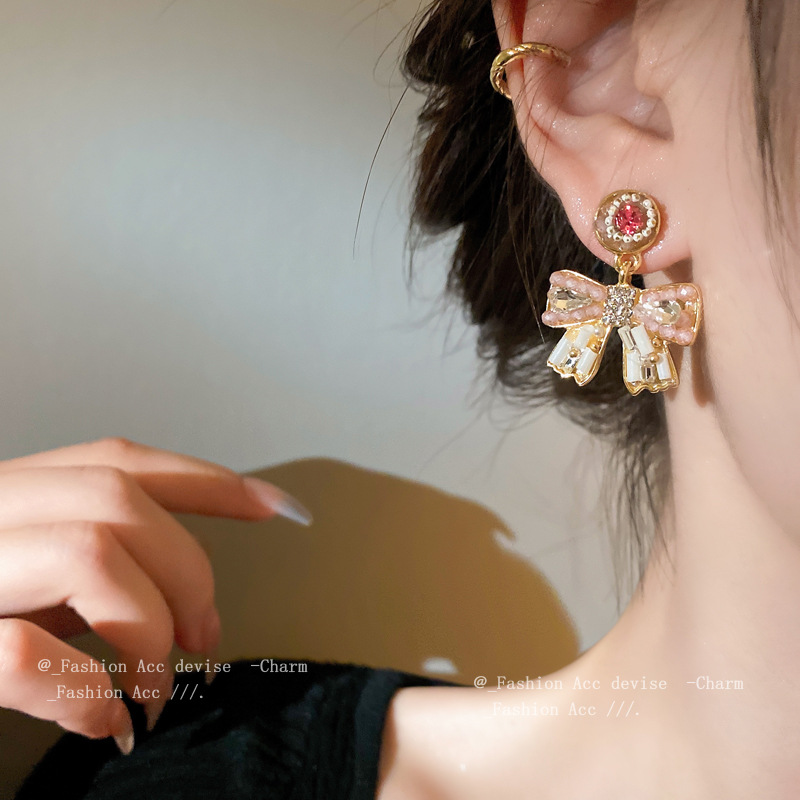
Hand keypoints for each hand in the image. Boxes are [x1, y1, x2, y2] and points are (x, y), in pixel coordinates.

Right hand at [0, 437, 310, 754]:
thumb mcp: (25, 575)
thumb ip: (92, 567)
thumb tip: (190, 604)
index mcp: (9, 493)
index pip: (123, 460)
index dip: (210, 478)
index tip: (280, 507)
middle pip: (120, 501)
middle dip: (188, 572)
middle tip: (205, 639)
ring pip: (89, 553)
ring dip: (148, 630)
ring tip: (154, 687)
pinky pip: (24, 653)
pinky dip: (85, 691)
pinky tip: (106, 721)